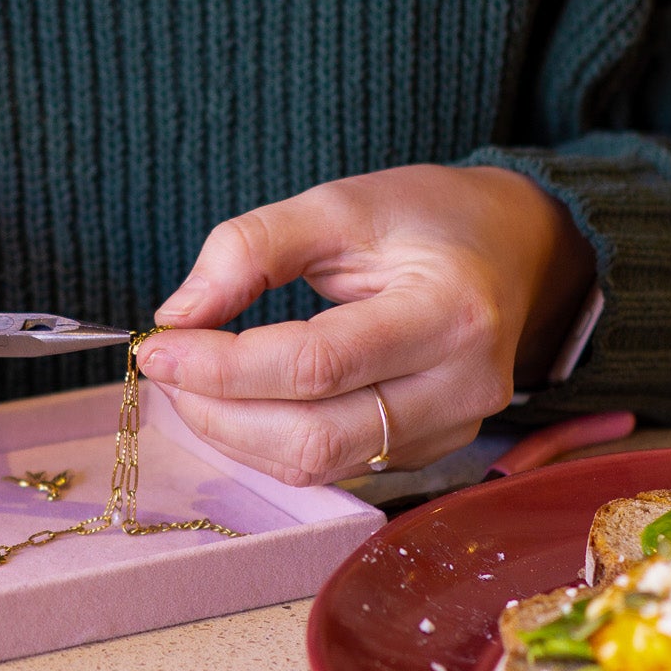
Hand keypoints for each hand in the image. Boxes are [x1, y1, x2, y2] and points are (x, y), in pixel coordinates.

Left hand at [137, 165, 594, 486]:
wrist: (514, 246)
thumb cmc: (426, 217)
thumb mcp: (339, 203)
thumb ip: (253, 248)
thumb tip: (178, 315)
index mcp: (448, 312)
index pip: (317, 364)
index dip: (223, 364)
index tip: (156, 344)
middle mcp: (462, 387)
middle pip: (316, 436)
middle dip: (219, 412)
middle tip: (164, 367)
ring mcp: (453, 430)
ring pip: (321, 465)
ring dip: (236, 434)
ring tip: (190, 382)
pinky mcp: (432, 452)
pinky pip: (336, 466)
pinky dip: (271, 440)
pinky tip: (238, 400)